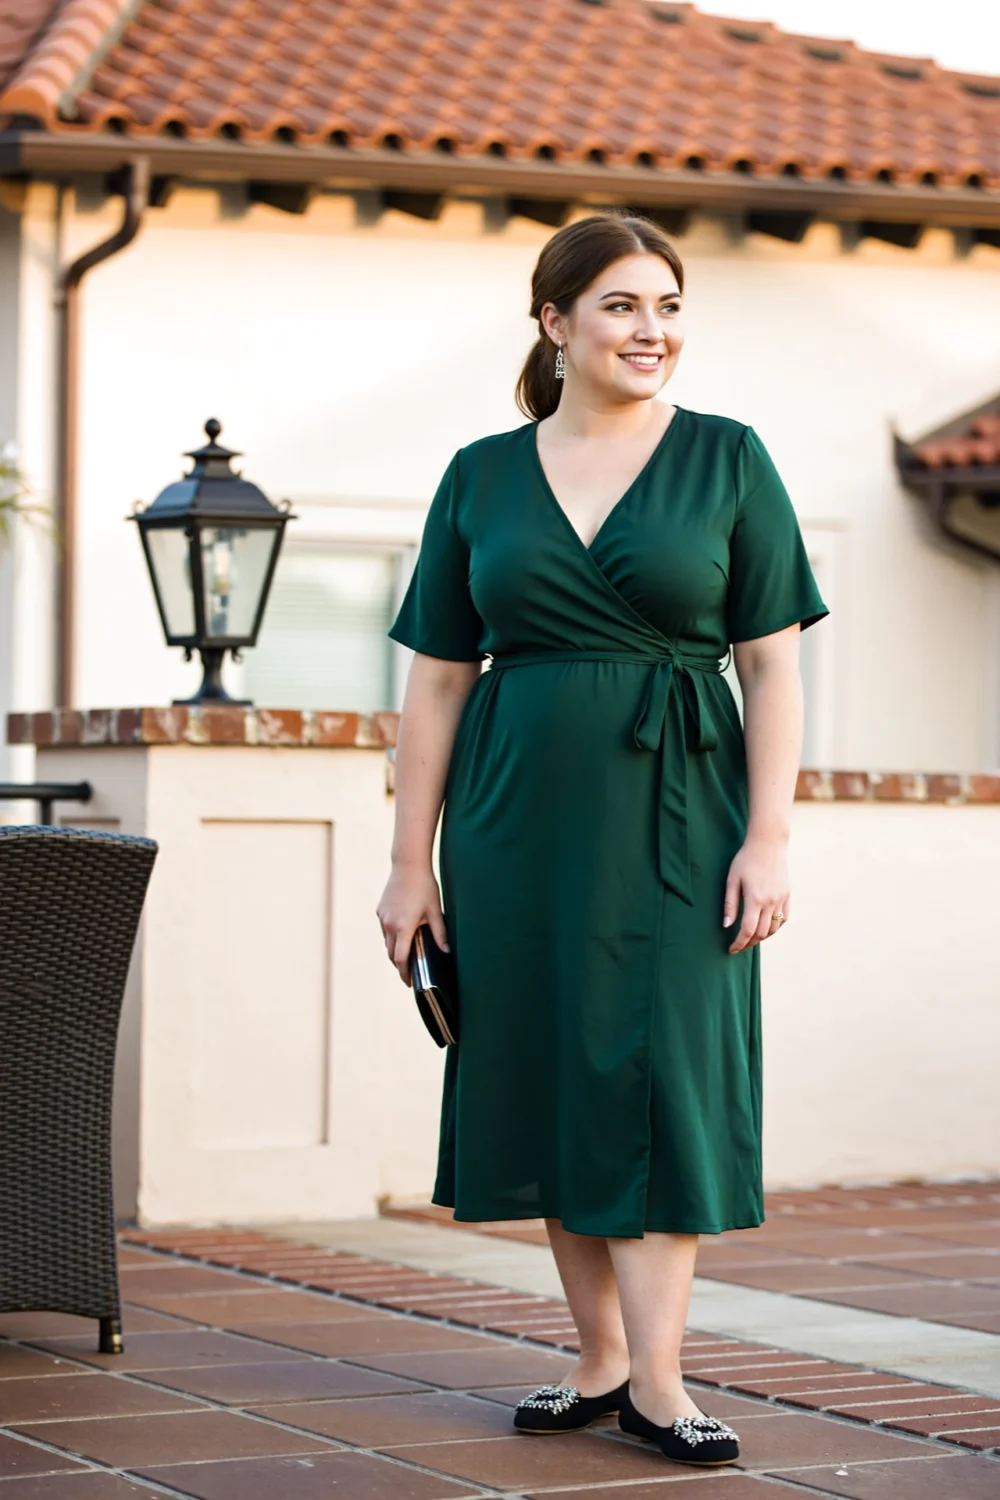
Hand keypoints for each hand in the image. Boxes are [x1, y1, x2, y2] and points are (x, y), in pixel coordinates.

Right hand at [376, 864, 450, 985]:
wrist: (408, 865)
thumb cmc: (424, 887)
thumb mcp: (435, 911)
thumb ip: (440, 933)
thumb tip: (446, 952)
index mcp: (403, 927)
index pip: (400, 959)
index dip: (404, 973)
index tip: (409, 983)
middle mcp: (389, 924)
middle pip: (391, 953)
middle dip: (399, 964)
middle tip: (410, 972)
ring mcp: (382, 917)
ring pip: (386, 942)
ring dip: (394, 950)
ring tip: (407, 955)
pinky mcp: (380, 910)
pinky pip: (384, 929)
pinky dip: (391, 936)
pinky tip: (402, 934)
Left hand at [722, 836, 789, 953]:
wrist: (768, 844)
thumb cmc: (746, 860)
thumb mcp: (732, 880)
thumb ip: (730, 904)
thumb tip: (727, 925)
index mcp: (755, 900)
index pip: (748, 931)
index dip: (739, 943)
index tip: (731, 949)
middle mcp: (771, 903)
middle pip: (761, 933)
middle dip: (749, 943)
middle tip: (739, 945)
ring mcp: (781, 899)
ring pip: (773, 929)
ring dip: (762, 937)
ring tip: (750, 938)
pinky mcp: (787, 895)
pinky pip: (783, 919)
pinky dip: (774, 927)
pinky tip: (765, 928)